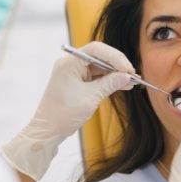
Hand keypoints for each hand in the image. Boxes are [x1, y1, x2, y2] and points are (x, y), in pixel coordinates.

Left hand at [2, 42, 134, 179]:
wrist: (48, 131)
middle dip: (117, 65)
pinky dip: (110, 80)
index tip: (127, 69)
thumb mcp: (90, 98)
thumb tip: (127, 77)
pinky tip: (123, 85)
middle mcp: (71, 64)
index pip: (97, 50)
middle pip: (100, 56)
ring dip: (116, 73)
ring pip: (101, 66)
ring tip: (132, 81)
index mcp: (69, 63)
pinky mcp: (78, 82)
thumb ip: (110, 84)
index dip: (115, 57)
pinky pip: (98, 76)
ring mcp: (75, 72)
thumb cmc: (63, 114)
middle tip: (132, 75)